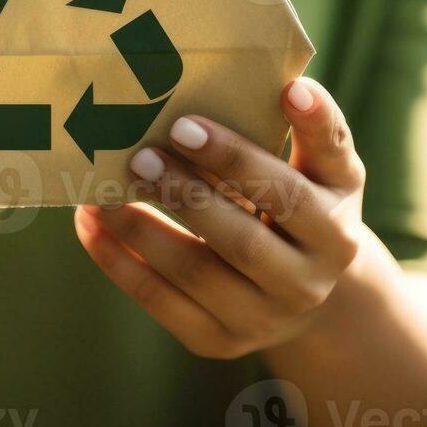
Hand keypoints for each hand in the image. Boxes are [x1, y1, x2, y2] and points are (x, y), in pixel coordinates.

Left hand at [73, 77, 365, 358]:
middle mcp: (306, 283)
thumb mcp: (329, 171)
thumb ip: (316, 130)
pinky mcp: (219, 341)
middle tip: (140, 155)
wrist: (311, 294)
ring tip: (101, 190)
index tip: (186, 123)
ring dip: (141, 229)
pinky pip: (160, 302)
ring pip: (195, 273)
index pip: (288, 193)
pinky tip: (90, 226)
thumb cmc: (307, 205)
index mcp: (336, 233)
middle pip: (242, 240)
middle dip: (186, 195)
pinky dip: (119, 262)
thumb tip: (292, 86)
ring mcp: (262, 319)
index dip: (243, 158)